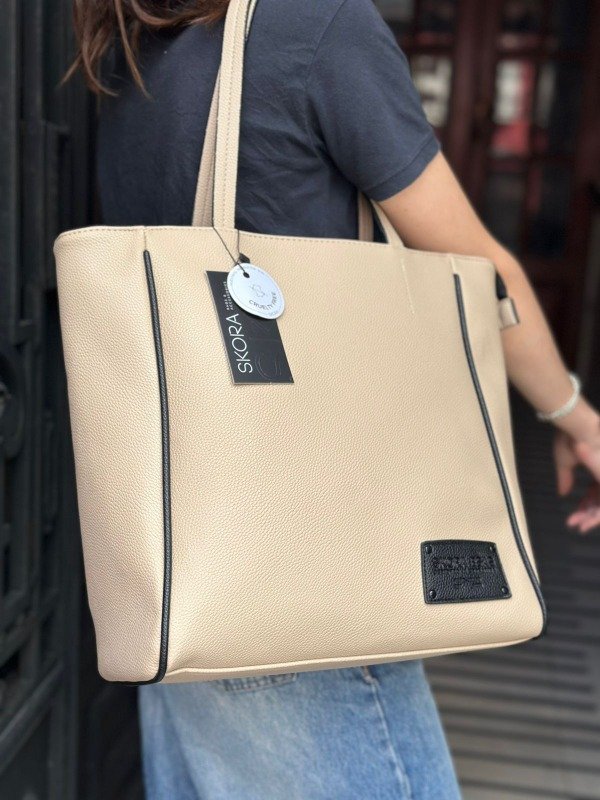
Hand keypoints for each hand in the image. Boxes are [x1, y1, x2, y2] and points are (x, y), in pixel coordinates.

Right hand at [553, 408, 599, 532]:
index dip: (586, 507)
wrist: (580, 427)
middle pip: (599, 500)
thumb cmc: (571, 439)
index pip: (595, 494)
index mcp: (596, 467)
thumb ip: (565, 478)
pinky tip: (584, 523)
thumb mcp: (565, 462)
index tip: (573, 518)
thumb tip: (562, 492)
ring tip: (579, 527)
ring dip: (591, 517)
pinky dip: (595, 515)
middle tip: (575, 525)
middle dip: (588, 515)